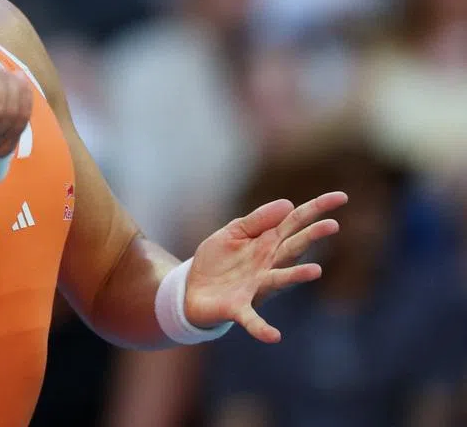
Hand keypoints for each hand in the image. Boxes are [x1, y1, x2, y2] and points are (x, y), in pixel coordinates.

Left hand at [183, 191, 348, 342]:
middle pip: (294, 247)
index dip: (317, 208)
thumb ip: (257, 220)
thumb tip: (288, 203)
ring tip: (315, 271)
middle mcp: (268, 265)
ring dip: (297, 276)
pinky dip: (262, 328)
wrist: (192, 290)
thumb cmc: (219, 260)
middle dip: (312, 236)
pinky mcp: (238, 308)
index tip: (342, 197)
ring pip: (280, 279)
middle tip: (332, 225)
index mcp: (267, 243)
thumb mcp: (233, 232)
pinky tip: (275, 336)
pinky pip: (252, 319)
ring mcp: (256, 287)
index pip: (295, 221)